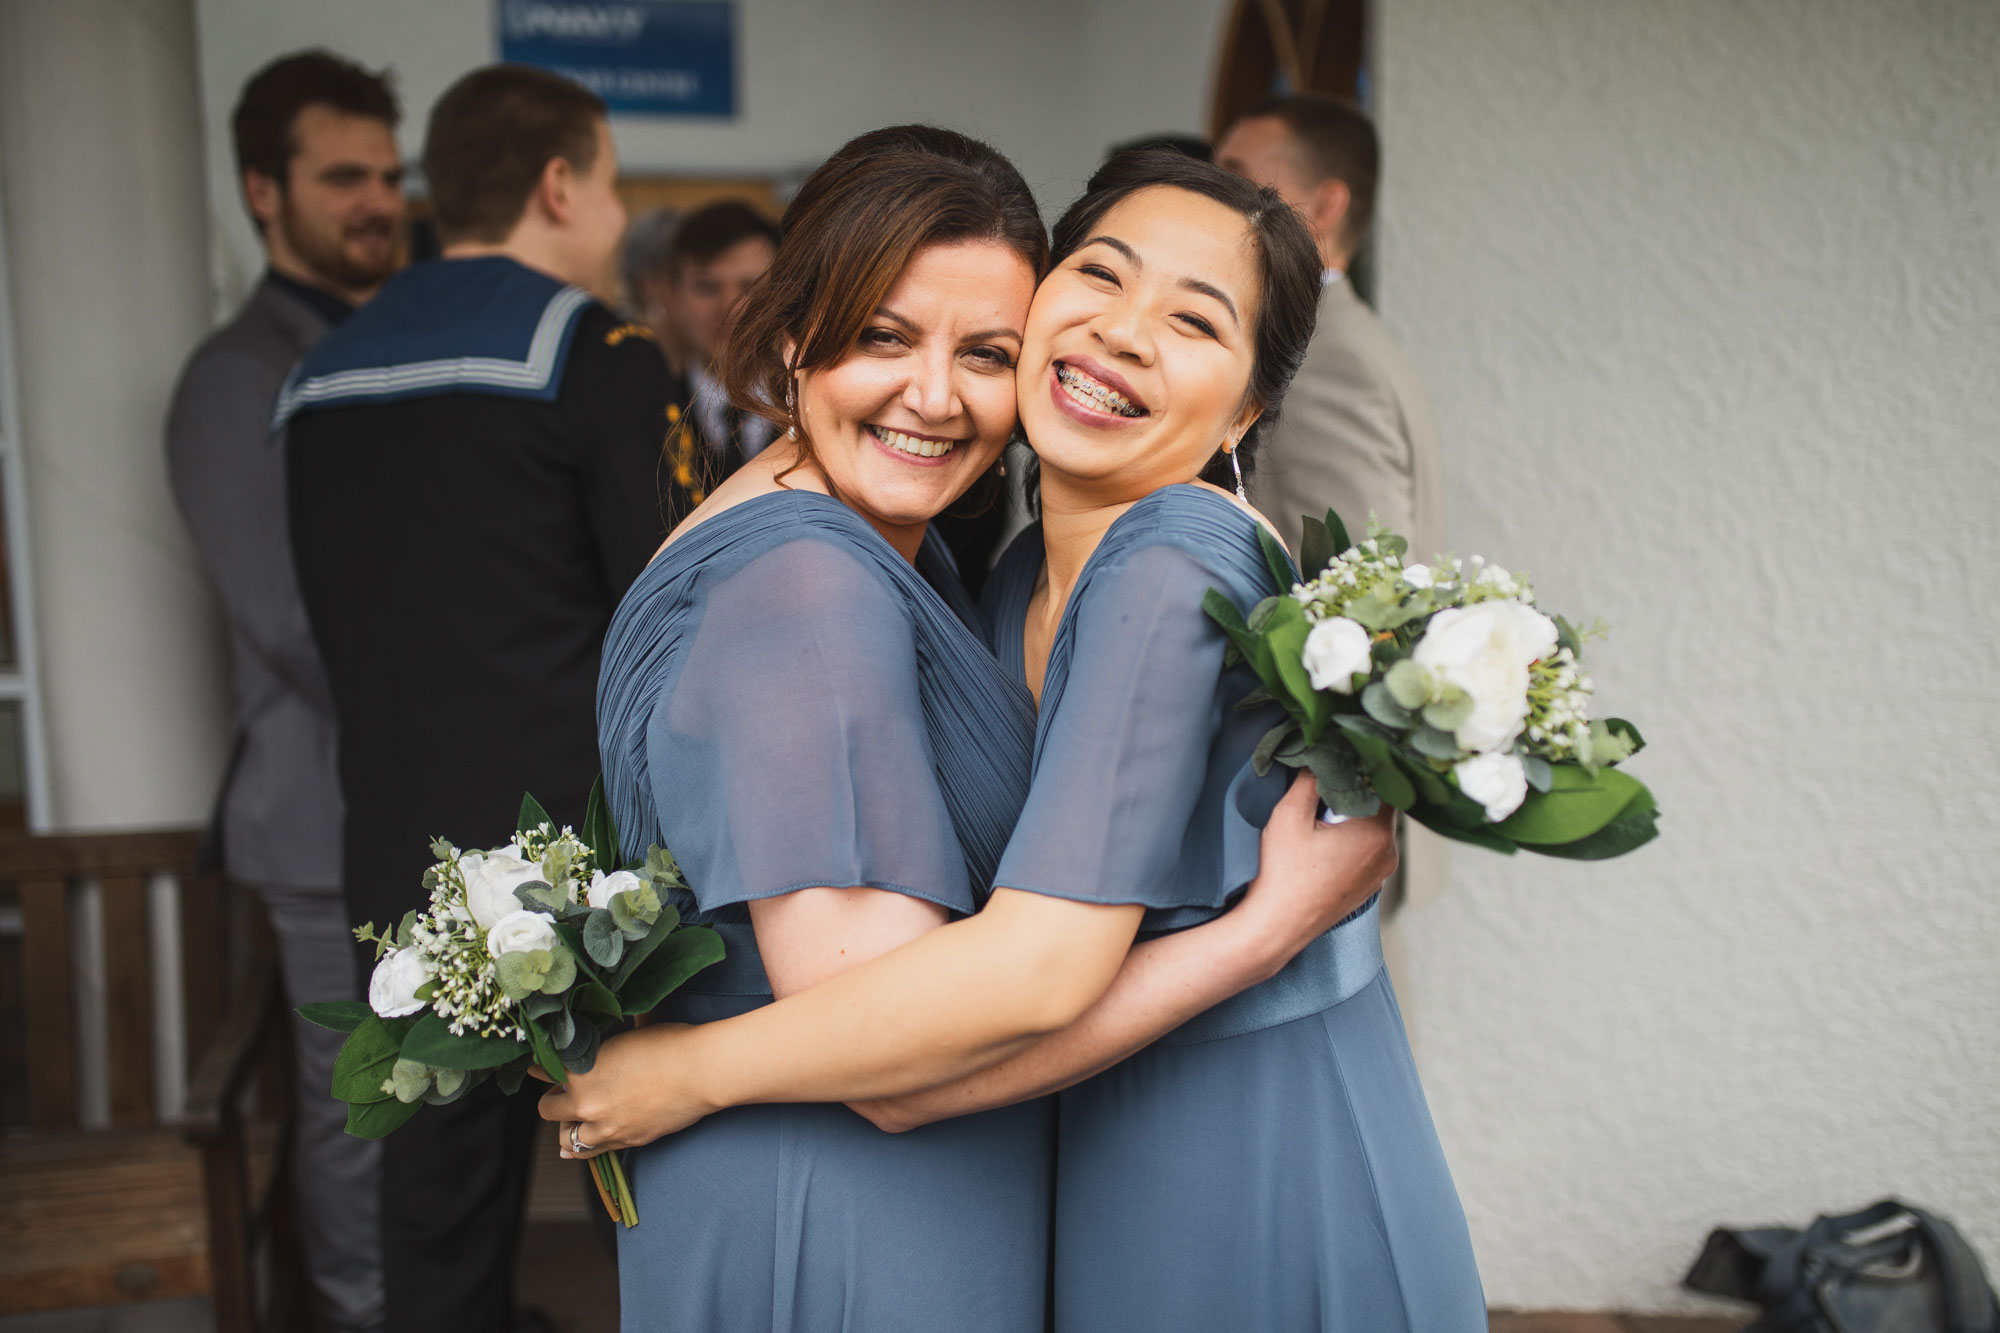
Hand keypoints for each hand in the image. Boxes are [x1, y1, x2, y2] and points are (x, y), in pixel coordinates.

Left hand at [535, 1022, 712, 1159]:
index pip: (542, 1072)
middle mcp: (585, 1103)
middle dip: (553, 1100)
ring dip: (566, 1128)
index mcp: (581, 1070)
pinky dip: (582, 1149)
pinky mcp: (626, 1142)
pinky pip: (592, 1152)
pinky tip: (575, 1147)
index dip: (539, 1067)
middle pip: (546, 1109)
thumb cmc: (669, 1044)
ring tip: (573, 1119)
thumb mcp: (627, 1034)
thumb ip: (604, 1042)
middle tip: (562, 1092)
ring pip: (567, 1138)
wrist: (701, 1071)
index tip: (539, 1066)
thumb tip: (600, 1023)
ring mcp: (605, 1127)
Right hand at [1237, 771, 1397, 970]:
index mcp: (1376, 833)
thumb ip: (1309, 779)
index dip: (1362, 768)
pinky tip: (1326, 842)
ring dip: (1355, 816)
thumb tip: (1321, 758)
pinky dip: (1354, 839)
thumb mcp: (1289, 816)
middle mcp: (1388, 853)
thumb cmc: (1282, 875)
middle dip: (1356, 792)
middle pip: (1382, 805)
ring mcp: (1381, 873)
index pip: (1384, 783)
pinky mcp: (1370, 885)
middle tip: (1326, 787)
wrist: (1276, 927)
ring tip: (1323, 817)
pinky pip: (1370, 849)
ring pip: (1376, 827)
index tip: (1341, 760)